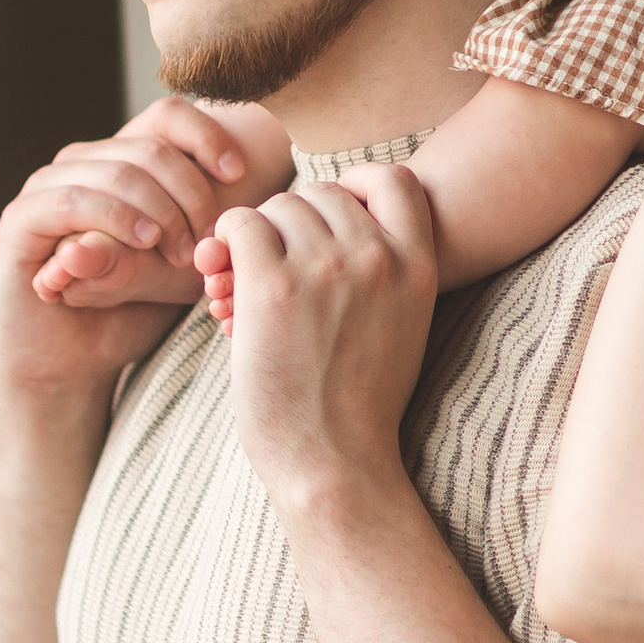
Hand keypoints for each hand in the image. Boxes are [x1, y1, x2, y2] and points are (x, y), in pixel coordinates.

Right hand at [0, 120, 239, 414]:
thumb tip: (242, 170)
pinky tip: (144, 242)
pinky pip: (71, 200)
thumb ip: (203, 221)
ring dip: (160, 210)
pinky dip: (116, 217)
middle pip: (149, 146)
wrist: (74, 366)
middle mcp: (80, 163)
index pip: (166, 115)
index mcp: (118, 160)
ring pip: (116, 170)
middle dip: (190, 192)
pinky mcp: (20, 220)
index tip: (238, 175)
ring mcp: (46, 187)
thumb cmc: (132, 312)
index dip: (207, 136)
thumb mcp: (182, 261)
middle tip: (206, 242)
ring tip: (179, 252)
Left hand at [215, 164, 440, 505]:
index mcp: (418, 266)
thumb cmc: (358, 404)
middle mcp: (377, 255)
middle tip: (277, 262)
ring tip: (248, 276)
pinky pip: (241, 225)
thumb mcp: (402, 325)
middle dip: (295, 221)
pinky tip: (225, 269)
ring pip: (280, 206)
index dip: (358, 183)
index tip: (334, 208)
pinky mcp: (272, 284)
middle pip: (323, 193)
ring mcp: (326, 266)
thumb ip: (384, 270)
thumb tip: (327, 218)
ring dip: (259, 235)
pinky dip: (227, 239)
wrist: (334, 463)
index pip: (395, 179)